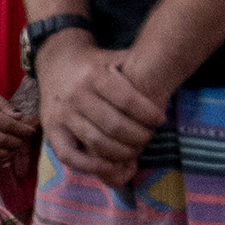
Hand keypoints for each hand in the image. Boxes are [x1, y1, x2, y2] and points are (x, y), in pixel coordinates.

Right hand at [35, 30, 165, 187]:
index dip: (148, 114)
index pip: (126, 100)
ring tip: (135, 153)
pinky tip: (110, 166)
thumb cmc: (98, 64)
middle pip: (114, 125)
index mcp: (95, 76)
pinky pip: (69, 155)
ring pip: (95, 142)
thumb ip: (140, 69)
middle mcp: (76, 95)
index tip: (160, 119)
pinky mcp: (51, 130)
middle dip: (138, 136)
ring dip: (121, 152)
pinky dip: (91, 166)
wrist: (58, 61)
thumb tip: (173, 78)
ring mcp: (62, 114)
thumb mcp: (118, 59)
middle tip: (149, 137)